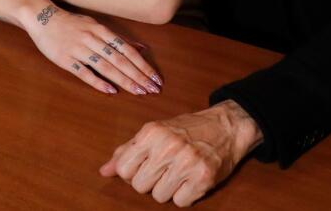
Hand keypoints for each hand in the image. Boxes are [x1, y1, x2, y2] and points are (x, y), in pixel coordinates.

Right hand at [26, 6, 161, 95]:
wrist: (42, 18)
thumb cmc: (72, 23)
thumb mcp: (95, 25)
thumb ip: (117, 38)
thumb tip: (141, 48)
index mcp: (101, 30)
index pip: (127, 50)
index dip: (142, 65)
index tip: (155, 78)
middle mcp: (92, 39)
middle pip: (119, 60)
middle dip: (138, 76)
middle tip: (152, 89)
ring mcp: (78, 49)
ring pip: (105, 67)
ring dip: (123, 80)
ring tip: (138, 91)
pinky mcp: (65, 59)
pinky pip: (84, 72)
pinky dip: (98, 81)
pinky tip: (110, 90)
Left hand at [99, 101, 262, 206]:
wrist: (226, 126)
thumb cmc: (187, 129)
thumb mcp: (154, 132)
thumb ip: (128, 151)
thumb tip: (104, 171)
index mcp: (151, 132)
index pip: (124, 169)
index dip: (131, 173)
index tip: (144, 167)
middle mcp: (168, 146)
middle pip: (140, 186)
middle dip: (149, 182)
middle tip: (163, 170)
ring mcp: (187, 163)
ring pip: (159, 197)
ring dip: (168, 190)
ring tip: (178, 174)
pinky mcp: (204, 178)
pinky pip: (181, 202)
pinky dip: (185, 195)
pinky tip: (190, 180)